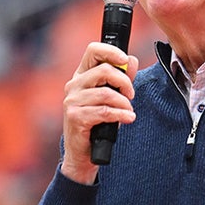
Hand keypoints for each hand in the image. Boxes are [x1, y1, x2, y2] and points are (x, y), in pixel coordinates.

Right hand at [60, 42, 138, 183]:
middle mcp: (74, 85)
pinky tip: (128, 119)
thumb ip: (122, 79)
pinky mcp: (75, 117)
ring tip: (129, 112)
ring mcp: (72, 101)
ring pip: (106, 93)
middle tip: (131, 95)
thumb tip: (132, 60)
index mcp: (81, 75)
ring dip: (124, 104)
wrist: (83, 153)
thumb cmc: (97, 124)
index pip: (93, 51)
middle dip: (124, 82)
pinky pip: (104, 111)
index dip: (111, 51)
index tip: (125, 59)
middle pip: (104, 70)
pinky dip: (121, 115)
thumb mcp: (112, 99)